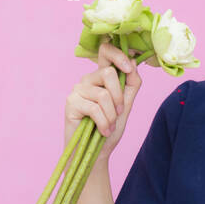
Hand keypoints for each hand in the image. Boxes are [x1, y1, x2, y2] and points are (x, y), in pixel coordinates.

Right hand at [64, 40, 141, 155]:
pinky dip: (103, 122)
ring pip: (103, 94)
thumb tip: (133, 62)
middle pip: (108, 73)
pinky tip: (103, 131)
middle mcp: (87, 80)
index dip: (118, 54)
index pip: (106, 52)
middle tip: (119, 113)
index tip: (129, 67)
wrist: (95, 152)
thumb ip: (131, 84)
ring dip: (111, 115)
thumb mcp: (126, 105)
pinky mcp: (71, 103)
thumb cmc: (109, 129)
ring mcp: (77, 90)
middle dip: (119, 97)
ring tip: (109, 127)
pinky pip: (94, 108)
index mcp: (100, 77)